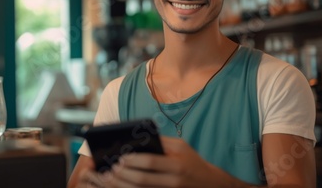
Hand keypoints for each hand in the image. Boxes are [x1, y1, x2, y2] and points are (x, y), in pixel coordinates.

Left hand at [104, 136, 233, 187]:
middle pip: (143, 179)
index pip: (151, 162)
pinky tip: (122, 186)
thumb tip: (138, 137)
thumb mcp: (181, 147)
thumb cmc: (192, 161)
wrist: (210, 184)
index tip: (121, 158)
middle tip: (111, 170)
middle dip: (124, 175)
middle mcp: (174, 180)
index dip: (134, 160)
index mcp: (177, 164)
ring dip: (123, 185)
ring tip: (111, 179)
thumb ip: (162, 141)